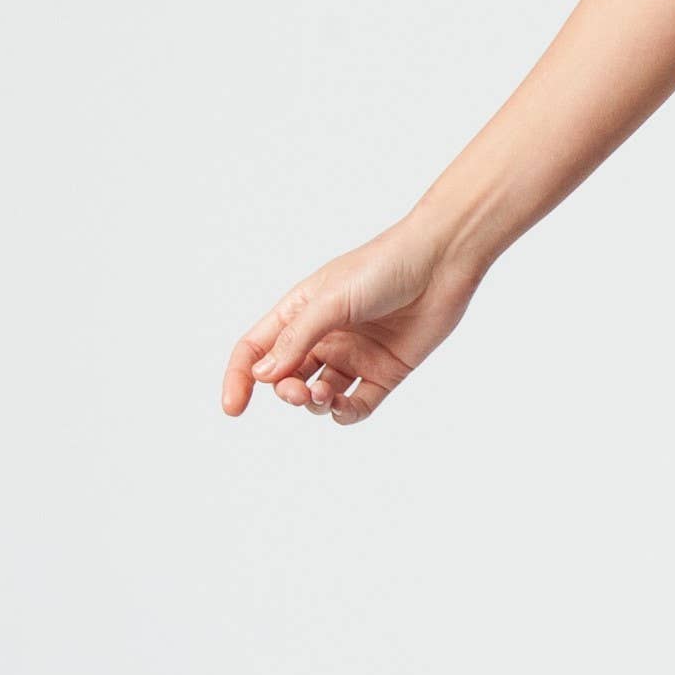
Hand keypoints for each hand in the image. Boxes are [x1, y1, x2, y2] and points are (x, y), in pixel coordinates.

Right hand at [219, 216, 482, 423]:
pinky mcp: (386, 371)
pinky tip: (343, 407)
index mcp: (301, 311)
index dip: (241, 378)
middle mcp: (325, 335)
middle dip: (285, 392)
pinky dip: (347, 413)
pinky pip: (358, 404)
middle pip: (288, 377)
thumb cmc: (383, 268)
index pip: (258, 349)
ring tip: (323, 395)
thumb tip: (262, 375)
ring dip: (314, 404)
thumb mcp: (331, 301)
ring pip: (321, 395)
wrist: (441, 262)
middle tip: (297, 392)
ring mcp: (355, 355)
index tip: (233, 408)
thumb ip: (297, 339)